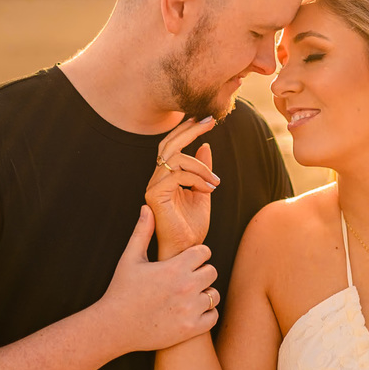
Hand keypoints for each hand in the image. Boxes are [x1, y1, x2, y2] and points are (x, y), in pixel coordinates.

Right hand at [100, 205, 219, 352]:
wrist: (113, 328)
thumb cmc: (121, 291)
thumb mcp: (130, 259)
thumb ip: (142, 232)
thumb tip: (147, 207)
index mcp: (174, 267)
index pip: (204, 252)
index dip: (196, 255)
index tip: (186, 261)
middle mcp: (186, 287)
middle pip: (212, 271)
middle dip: (201, 273)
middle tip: (186, 279)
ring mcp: (190, 309)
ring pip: (214, 294)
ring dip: (204, 294)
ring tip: (187, 296)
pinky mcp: (191, 329)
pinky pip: (213, 316)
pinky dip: (205, 314)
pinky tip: (190, 311)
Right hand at [146, 117, 218, 259]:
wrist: (187, 249)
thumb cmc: (193, 225)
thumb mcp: (203, 191)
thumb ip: (204, 170)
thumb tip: (205, 146)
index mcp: (167, 176)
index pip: (172, 145)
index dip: (186, 130)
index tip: (207, 119)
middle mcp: (157, 178)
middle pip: (169, 144)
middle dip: (190, 129)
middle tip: (210, 121)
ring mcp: (154, 186)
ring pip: (175, 158)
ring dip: (201, 166)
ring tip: (214, 183)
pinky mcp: (154, 195)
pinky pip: (177, 174)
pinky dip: (196, 179)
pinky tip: (208, 190)